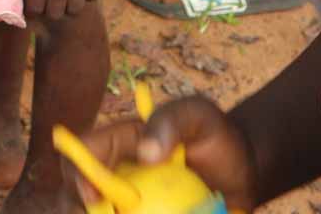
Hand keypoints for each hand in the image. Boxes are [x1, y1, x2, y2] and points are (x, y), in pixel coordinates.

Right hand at [70, 97, 259, 211]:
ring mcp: (126, 204)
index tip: (92, 197)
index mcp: (117, 144)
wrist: (245, 172)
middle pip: (76, 195)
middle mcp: (115, 176)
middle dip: (75, 210)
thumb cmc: (217, 137)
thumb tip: (144, 153)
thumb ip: (170, 122)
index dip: (77, 174)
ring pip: (96, 213)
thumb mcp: (199, 116)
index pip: (82, 153)